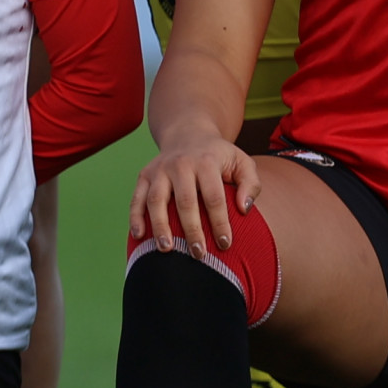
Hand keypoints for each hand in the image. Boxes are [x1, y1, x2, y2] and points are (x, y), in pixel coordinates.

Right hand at [128, 135, 263, 257]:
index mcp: (206, 162)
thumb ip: (251, 184)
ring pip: (156, 200)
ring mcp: (159, 170)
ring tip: (167, 249)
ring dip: (160, 226)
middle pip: (184, 201)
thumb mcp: (242, 162)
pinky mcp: (144, 175)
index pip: (214, 197)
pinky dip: (135, 217)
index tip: (225, 244)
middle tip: (199, 254)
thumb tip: (244, 209)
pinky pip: (137, 198)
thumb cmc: (219, 156)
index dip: (220, 223)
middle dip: (192, 230)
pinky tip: (139, 236)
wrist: (188, 134)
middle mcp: (180, 164)